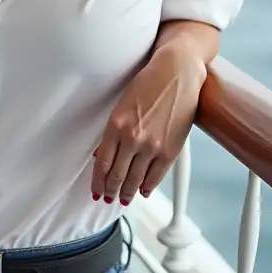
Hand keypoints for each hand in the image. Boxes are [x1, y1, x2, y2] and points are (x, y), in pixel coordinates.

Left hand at [91, 45, 206, 205]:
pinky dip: (147, 186)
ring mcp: (153, 146)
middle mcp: (133, 138)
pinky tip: (142, 190)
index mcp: (116, 124)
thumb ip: (113, 131)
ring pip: (135, 179)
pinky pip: (156, 176)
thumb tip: (102, 154)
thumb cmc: (148, 83)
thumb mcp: (122, 104)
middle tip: (107, 198)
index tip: (96, 190)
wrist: (176, 74)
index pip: (102, 162)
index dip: (98, 181)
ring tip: (123, 198)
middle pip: (117, 174)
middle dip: (110, 190)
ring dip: (128, 192)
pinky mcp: (171, 150)